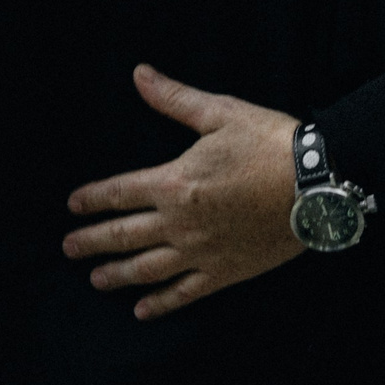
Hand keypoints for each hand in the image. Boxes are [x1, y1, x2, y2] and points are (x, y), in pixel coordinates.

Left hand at [63, 66, 303, 318]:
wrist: (316, 183)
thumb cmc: (269, 143)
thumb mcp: (220, 113)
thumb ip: (174, 99)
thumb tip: (139, 74)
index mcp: (173, 183)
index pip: (118, 193)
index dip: (92, 199)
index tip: (73, 205)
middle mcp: (179, 223)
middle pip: (122, 236)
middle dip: (91, 242)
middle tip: (68, 249)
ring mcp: (200, 252)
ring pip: (146, 269)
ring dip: (117, 275)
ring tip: (96, 279)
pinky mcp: (225, 272)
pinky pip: (184, 292)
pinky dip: (160, 303)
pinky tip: (143, 310)